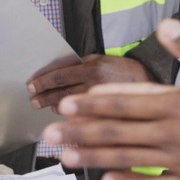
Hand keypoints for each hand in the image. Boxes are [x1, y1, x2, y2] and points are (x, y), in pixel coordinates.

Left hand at [28, 54, 149, 110]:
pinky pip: (83, 120)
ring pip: (70, 110)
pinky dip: (72, 120)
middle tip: (33, 101)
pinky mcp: (107, 116)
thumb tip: (54, 74)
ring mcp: (100, 103)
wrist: (148, 79)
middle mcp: (94, 86)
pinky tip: (66, 119)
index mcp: (91, 69)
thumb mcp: (99, 59)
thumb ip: (78, 65)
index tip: (31, 86)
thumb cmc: (121, 69)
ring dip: (55, 109)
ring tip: (46, 107)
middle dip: (43, 98)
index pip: (59, 76)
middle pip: (61, 95)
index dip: (42, 82)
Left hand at [43, 19, 179, 179]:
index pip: (129, 101)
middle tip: (50, 135)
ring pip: (129, 160)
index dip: (95, 103)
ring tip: (66, 157)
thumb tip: (166, 26)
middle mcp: (177, 135)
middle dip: (82, 132)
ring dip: (95, 158)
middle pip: (119, 132)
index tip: (69, 104)